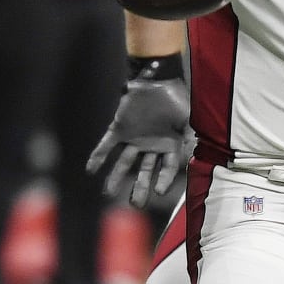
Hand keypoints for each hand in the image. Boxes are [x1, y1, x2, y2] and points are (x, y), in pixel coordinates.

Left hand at [87, 58, 190, 206]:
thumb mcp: (188, 119)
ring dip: (115, 177)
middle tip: (135, 204)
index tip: (159, 192)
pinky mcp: (119, 129)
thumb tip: (192, 156)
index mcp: (169, 145)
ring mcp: (134, 138)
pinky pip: (106, 145)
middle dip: (139, 188)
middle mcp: (151, 146)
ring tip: (108, 192)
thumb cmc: (176, 98)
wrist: (156, 78)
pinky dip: (98, 156)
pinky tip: (91, 170)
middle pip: (144, 172)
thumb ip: (189, 138)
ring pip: (124, 162)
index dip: (163, 180)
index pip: (166, 169)